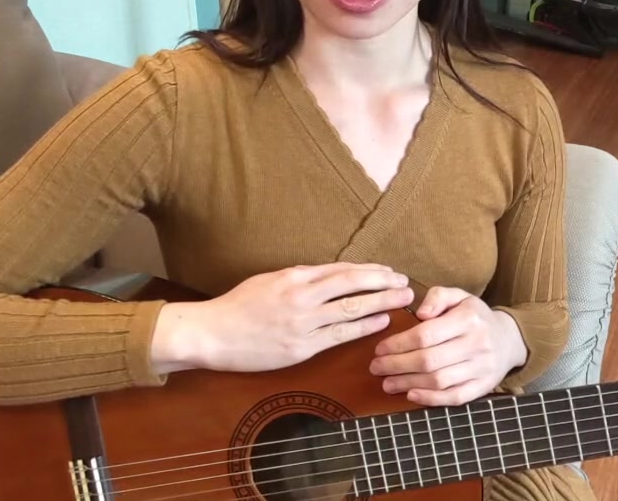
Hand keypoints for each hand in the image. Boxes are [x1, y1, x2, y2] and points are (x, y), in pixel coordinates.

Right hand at [150, 263, 413, 374]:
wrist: (212, 334)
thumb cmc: (238, 306)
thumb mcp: (268, 280)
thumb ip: (299, 277)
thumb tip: (328, 274)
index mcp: (294, 277)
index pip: (341, 270)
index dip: (369, 270)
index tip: (388, 270)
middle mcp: (301, 296)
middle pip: (352, 285)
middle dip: (383, 282)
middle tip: (406, 281)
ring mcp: (302, 323)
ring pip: (351, 309)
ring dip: (381, 302)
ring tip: (403, 299)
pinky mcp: (300, 347)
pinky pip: (338, 335)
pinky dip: (363, 327)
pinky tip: (380, 322)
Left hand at [369, 286, 527, 405]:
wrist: (509, 339)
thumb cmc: (474, 317)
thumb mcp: (459, 296)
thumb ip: (437, 297)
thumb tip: (419, 313)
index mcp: (468, 319)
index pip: (426, 335)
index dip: (399, 344)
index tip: (380, 349)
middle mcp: (477, 344)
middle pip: (429, 360)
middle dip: (397, 365)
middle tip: (376, 367)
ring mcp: (482, 368)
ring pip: (439, 380)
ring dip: (408, 383)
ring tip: (387, 383)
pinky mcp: (484, 386)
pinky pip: (455, 397)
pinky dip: (431, 399)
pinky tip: (411, 395)